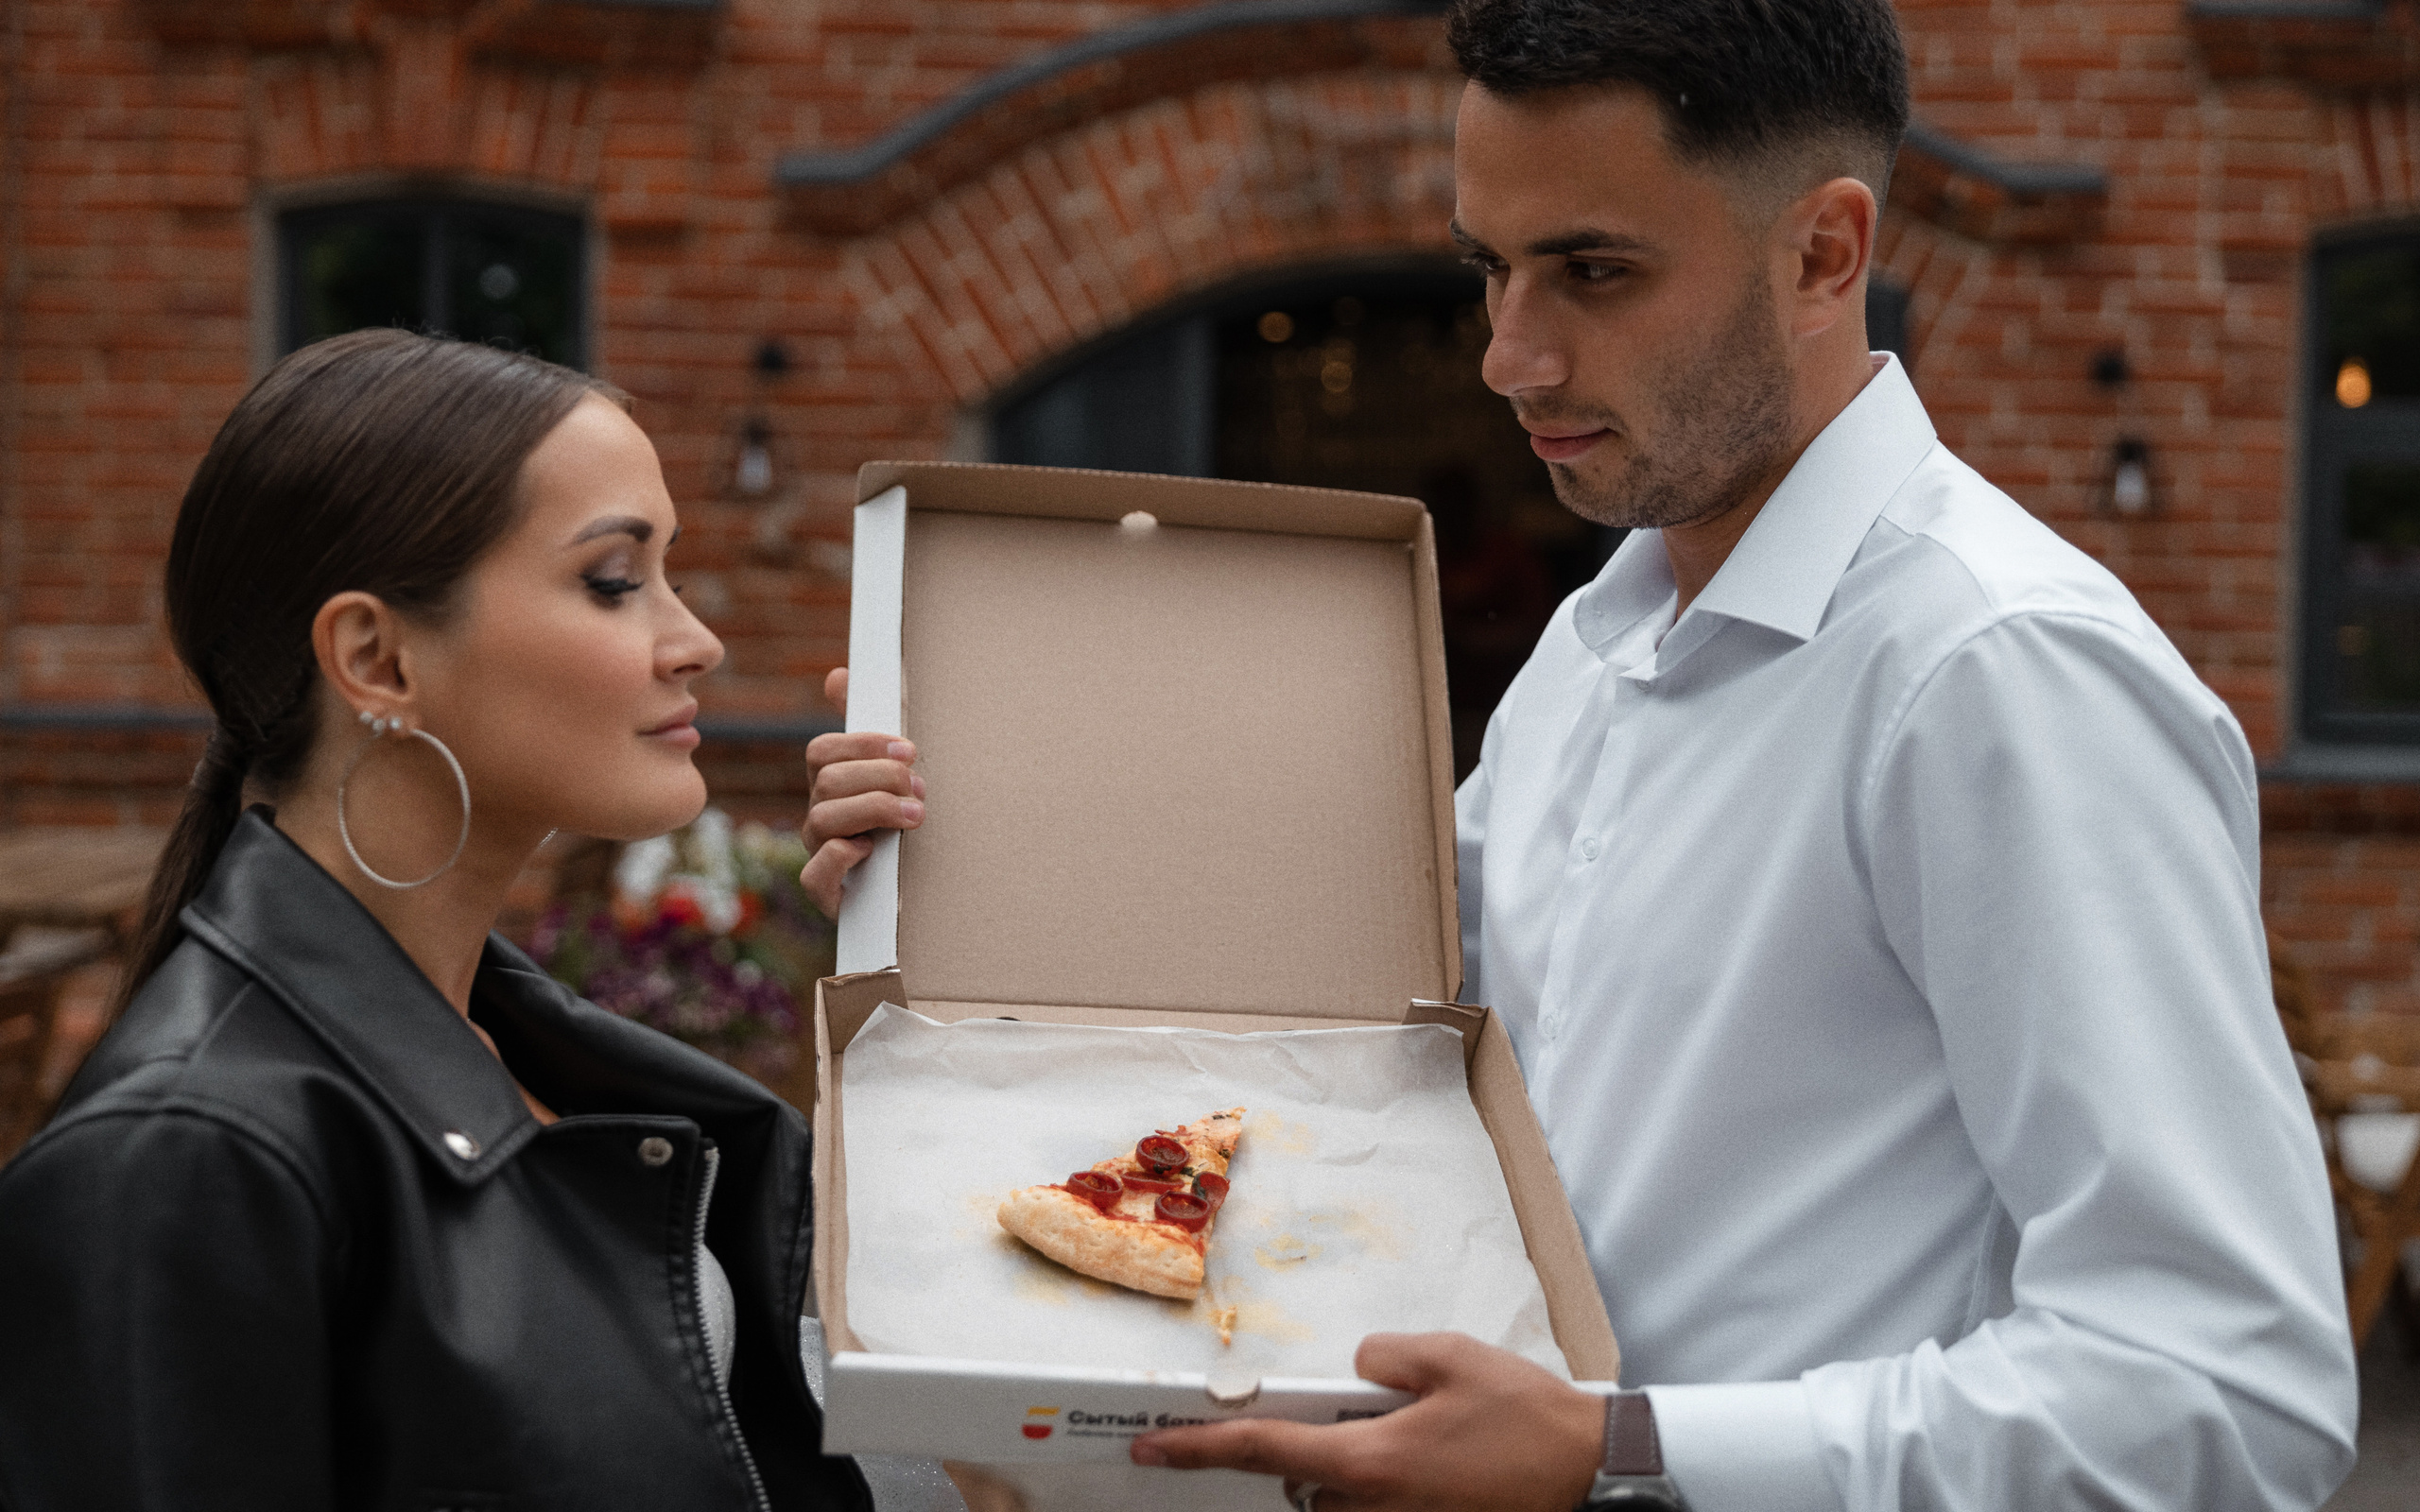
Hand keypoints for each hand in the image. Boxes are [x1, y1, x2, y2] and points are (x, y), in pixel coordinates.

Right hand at [799, 667, 922, 916]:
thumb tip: (838, 676)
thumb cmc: (912, 820)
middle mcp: (820, 817)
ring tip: (916, 815)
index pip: (822, 751)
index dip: (864, 745)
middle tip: (920, 787)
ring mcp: (820, 855)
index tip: (910, 750)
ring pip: (822, 820)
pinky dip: (840, 858)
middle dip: (879, 778)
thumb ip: (878, 724)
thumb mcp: (902, 768)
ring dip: (874, 811)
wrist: (929, 889)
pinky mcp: (827, 895)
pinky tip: (871, 852)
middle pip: (827, 781)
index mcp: (833, 784)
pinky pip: (814, 875)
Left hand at [1129, 1333, 1604, 1511]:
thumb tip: (1358, 1368)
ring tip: (1426, 1435)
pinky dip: (1387, 1485)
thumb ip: (1383, 1357)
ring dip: (1355, 1471)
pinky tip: (1442, 1457)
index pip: (1261, 1451)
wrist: (1591, 1475)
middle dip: (1316, 1447)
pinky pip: (1378, 1511)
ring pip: (1341, 1501)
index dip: (1199, 1448)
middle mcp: (1373, 1509)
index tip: (1149, 1446)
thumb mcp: (1450, 1357)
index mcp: (1369, 1462)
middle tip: (1379, 1411)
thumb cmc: (1526, 1418)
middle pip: (1303, 1482)